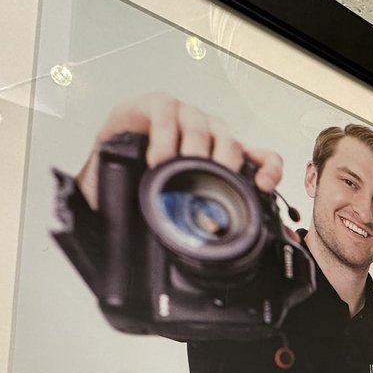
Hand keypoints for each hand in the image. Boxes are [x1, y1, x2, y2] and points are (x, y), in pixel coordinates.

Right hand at [75, 93, 284, 209]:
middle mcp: (207, 134)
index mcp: (221, 155)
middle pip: (230, 141)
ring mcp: (183, 117)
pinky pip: (166, 114)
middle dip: (223, 165)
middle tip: (210, 186)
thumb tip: (224, 266)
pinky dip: (165, 137)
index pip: (259, 156)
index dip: (268, 168)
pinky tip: (158, 158)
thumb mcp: (178, 204)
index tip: (262, 186)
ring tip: (178, 172)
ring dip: (193, 151)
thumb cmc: (144, 182)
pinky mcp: (155, 106)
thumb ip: (200, 221)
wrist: (105, 166)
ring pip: (201, 126)